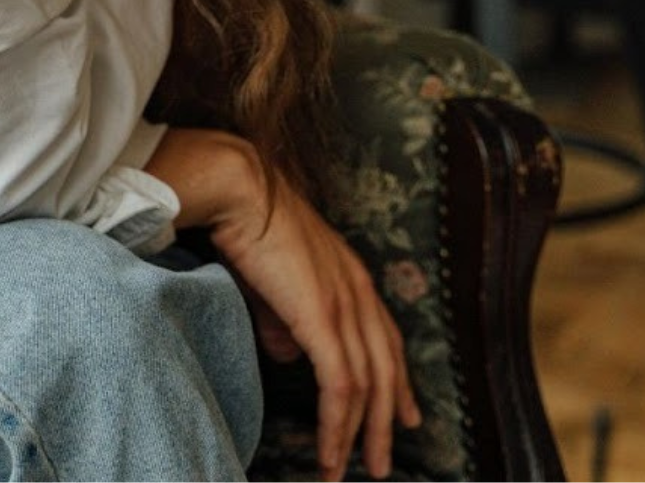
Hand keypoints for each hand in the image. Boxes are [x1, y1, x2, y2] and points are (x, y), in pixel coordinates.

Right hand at [210, 166, 421, 481]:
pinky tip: (331, 452)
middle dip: (385, 423)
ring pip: (366, 386)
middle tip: (381, 463)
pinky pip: (340, 386)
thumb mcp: (276, 281)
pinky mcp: (322, 318)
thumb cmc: (249, 226)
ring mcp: (344, 305)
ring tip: (345, 472)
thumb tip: (290, 353)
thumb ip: (286, 318)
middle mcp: (359, 292)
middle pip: (386, 371)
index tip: (406, 416)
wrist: (239, 189)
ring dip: (358, 436)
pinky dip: (338, 425)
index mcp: (353, 278)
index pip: (387, 340)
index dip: (399, 383)